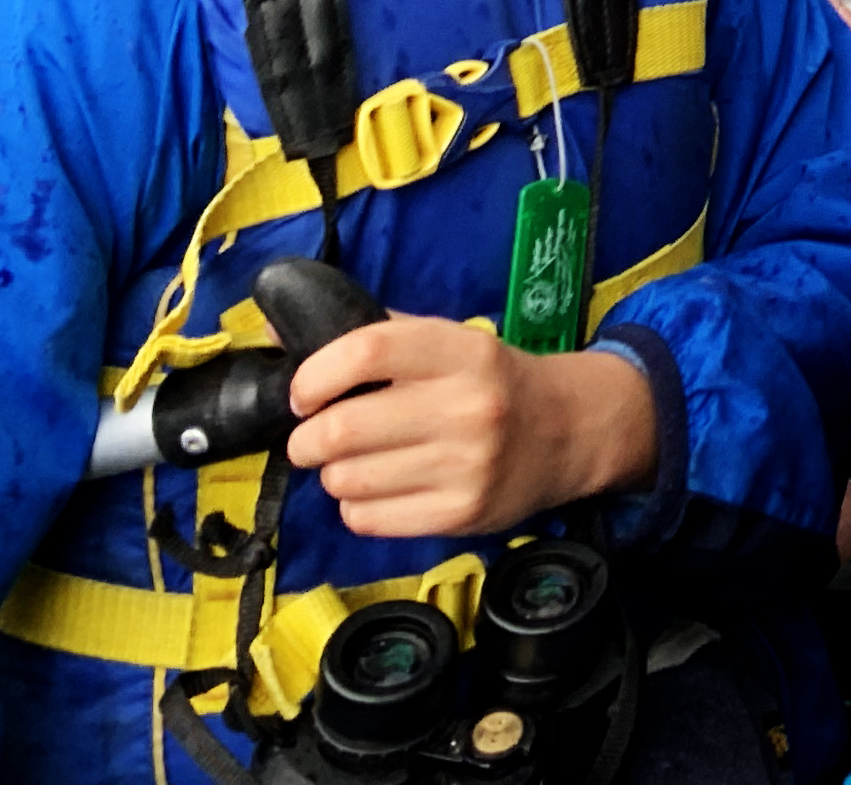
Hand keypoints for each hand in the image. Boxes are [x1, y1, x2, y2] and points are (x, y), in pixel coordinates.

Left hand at [286, 319, 656, 539]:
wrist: (571, 431)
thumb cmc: (493, 382)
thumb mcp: (451, 344)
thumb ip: (376, 337)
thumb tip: (279, 331)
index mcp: (463, 353)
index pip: (366, 353)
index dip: (315, 375)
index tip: (303, 394)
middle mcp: (467, 407)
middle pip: (342, 429)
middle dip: (308, 440)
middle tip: (315, 439)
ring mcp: (466, 465)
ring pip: (346, 480)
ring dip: (335, 474)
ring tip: (360, 463)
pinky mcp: (461, 514)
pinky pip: (366, 519)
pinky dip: (358, 507)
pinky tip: (384, 489)